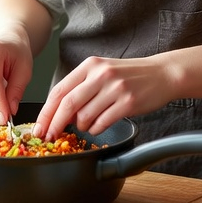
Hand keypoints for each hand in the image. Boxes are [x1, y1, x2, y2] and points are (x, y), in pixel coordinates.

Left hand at [33, 53, 174, 139]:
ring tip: (88, 124)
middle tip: (50, 136)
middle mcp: (101, 74)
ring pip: (84, 117)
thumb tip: (59, 112)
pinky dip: (95, 129)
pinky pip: (102, 123)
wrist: (162, 74)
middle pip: (68, 104)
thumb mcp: (103, 71)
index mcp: (90, 65)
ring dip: (81, 127)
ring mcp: (115, 88)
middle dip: (55, 124)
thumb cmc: (130, 75)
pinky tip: (100, 125)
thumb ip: (81, 87)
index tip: (39, 126)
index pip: (59, 90)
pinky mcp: (128, 103)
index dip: (46, 111)